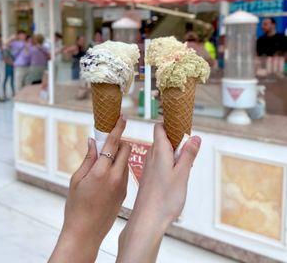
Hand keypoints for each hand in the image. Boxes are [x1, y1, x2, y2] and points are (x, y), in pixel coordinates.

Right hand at [49, 116, 130, 262]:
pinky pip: (125, 173)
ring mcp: (123, 185)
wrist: (85, 232)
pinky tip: (106, 177)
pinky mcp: (125, 192)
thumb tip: (92, 141)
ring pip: (126, 161)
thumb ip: (87, 158)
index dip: (118, 128)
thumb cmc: (76, 206)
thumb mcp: (76, 179)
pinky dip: (118, 168)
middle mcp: (115, 176)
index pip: (113, 143)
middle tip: (107, 145)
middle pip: (126, 149)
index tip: (123, 117)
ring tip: (103, 165)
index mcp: (101, 171)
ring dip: (118, 156)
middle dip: (119, 142)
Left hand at [117, 123, 200, 262]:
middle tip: (190, 150)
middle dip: (176, 140)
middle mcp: (151, 155)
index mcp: (159, 150)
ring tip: (185, 165)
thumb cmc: (165, 198)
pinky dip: (168, 163)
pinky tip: (176, 176)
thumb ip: (188, 154)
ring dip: (173, 153)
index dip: (170, 122)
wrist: (148, 220)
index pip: (160, 127)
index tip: (183, 125)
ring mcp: (149, 166)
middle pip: (162, 138)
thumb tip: (195, 136)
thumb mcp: (182, 174)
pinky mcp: (149, 176)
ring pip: (161, 151)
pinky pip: (159, 162)